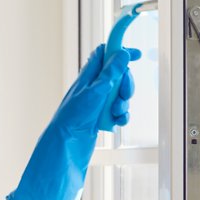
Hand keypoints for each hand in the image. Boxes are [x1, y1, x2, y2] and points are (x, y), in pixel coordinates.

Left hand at [6, 44, 139, 199]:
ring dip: (123, 103)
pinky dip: (120, 116)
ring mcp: (97, 104)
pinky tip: (116, 123)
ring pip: (120, 95)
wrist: (64, 148)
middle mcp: (92, 88)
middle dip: (125, 84)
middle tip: (123, 95)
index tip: (136, 53)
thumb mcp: (93, 93)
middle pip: (119, 76)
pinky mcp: (100, 118)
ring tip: (115, 114)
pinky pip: (118, 112)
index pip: (106, 54)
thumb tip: (121, 54)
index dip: (121, 51)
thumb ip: (109, 74)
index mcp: (87, 77)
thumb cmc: (71, 120)